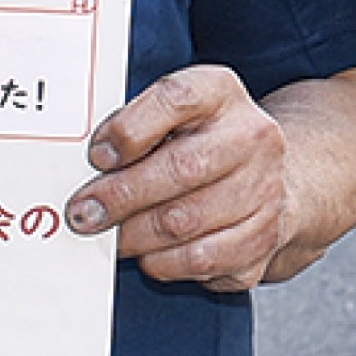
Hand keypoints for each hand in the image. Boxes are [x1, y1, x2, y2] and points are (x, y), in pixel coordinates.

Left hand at [64, 65, 288, 292]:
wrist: (270, 174)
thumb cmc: (201, 141)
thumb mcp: (170, 113)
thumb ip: (133, 126)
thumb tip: (94, 164)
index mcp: (221, 92)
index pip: (176, 99)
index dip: (130, 129)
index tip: (98, 155)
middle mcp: (252, 137)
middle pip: (182, 168)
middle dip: (121, 196)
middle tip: (84, 212)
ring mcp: (265, 189)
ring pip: (187, 221)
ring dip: (136, 236)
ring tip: (112, 236)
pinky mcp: (264, 237)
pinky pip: (203, 260)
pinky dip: (164, 263)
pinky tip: (148, 254)